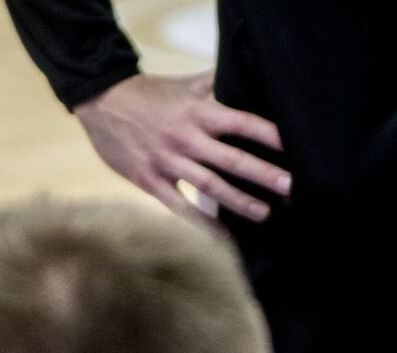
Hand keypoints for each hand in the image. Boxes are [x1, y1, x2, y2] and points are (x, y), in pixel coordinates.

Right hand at [73, 71, 289, 224]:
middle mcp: (186, 138)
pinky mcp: (150, 180)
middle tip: (291, 188)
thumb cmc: (150, 93)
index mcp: (198, 112)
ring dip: (238, 201)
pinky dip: (202, 222)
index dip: (269, 135)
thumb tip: (248, 74)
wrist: (102, 103)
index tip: (294, 148)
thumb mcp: (185, 84)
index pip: (242, 123)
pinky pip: (179, 206)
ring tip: (265, 213)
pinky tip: (222, 234)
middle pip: (231, 160)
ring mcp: (167, 161)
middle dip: (263, 175)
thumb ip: (217, 83)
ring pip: (209, 186)